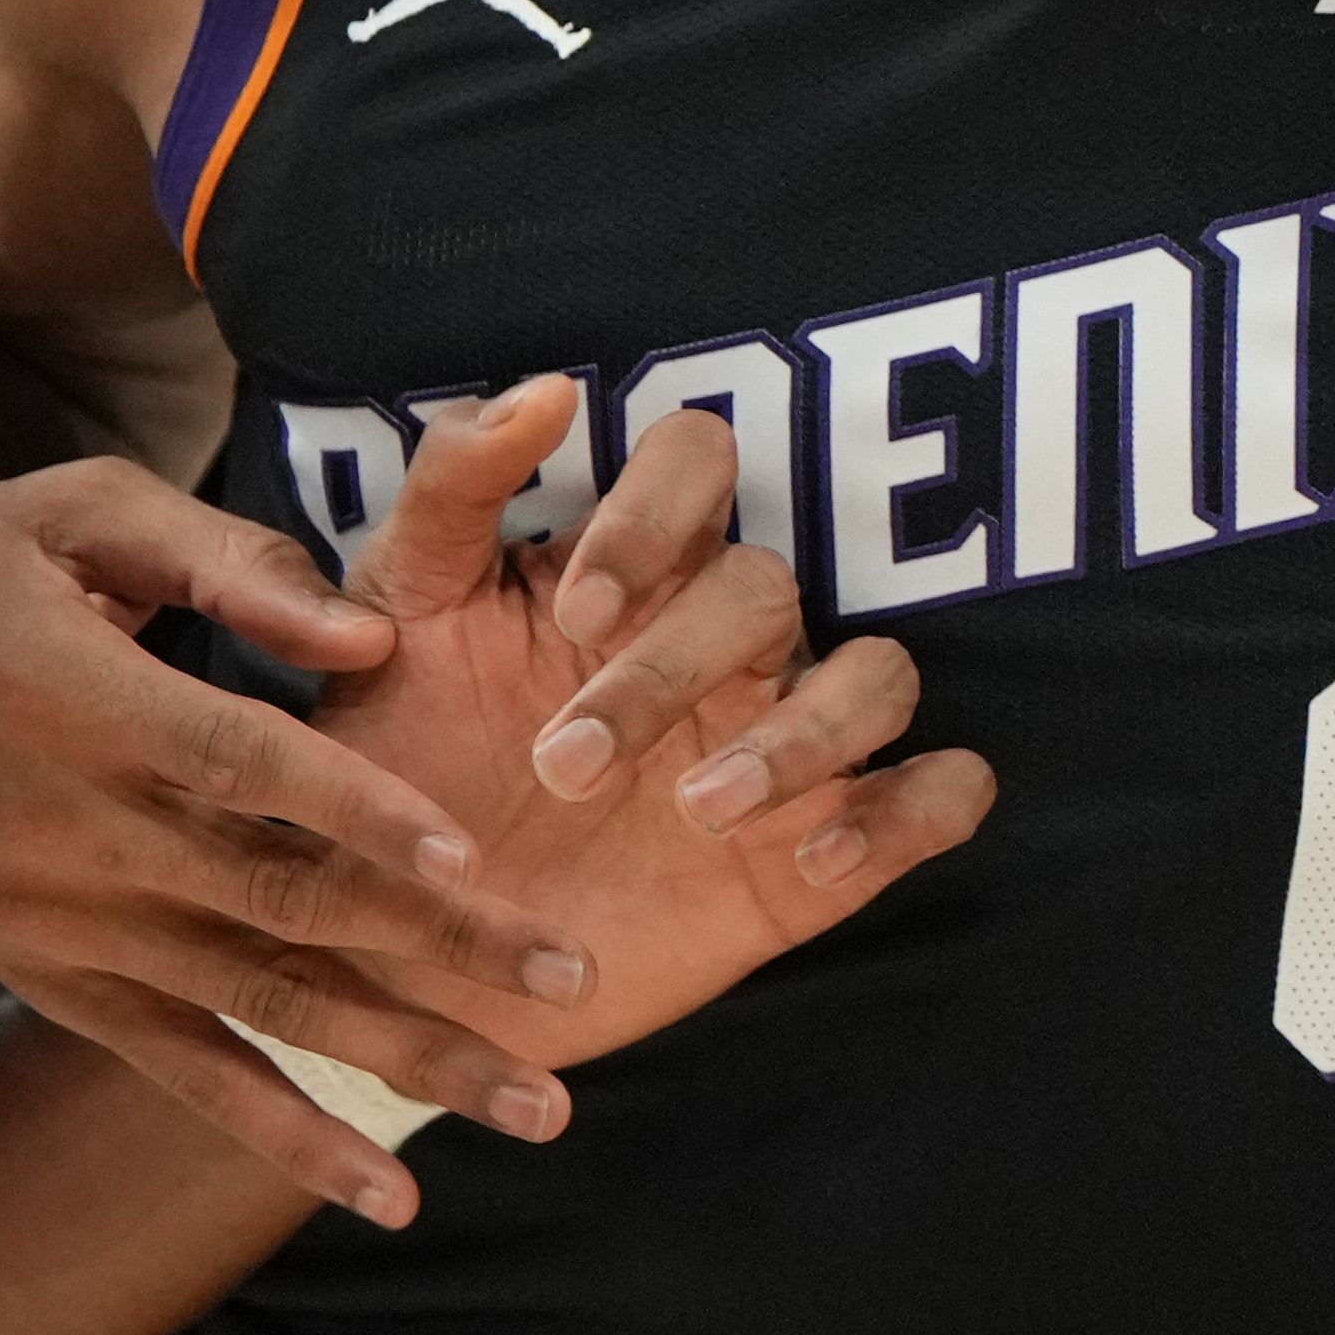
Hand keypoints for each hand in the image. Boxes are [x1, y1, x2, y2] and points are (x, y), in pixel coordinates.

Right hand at [0, 461, 599, 1214]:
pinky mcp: (56, 979)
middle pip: (278, 899)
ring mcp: (65, 923)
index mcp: (76, 696)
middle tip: (576, 978)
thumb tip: (370, 634)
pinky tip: (387, 1193)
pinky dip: (285, 1137)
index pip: (236, 763)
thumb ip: (226, 561)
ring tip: (538, 1107)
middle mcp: (71, 830)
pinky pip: (185, 1074)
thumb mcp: (73, 511)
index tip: (469, 848)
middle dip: (436, 945)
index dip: (350, 807)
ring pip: (258, 1004)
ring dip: (402, 1059)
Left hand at [287, 385, 996, 1211]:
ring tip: (696, 813)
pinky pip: (938, 796)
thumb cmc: (401, 760)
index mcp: (621, 565)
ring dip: (803, 736)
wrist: (405, 946)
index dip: (654, 518)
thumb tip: (547, 388)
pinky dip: (907, 810)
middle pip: (765, 587)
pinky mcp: (822, 852)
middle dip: (671, 669)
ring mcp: (780, 740)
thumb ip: (450, 494)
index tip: (577, 611)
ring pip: (879, 679)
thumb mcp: (396, 619)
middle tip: (562, 765)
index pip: (699, 461)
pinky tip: (811, 854)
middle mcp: (716, 640)